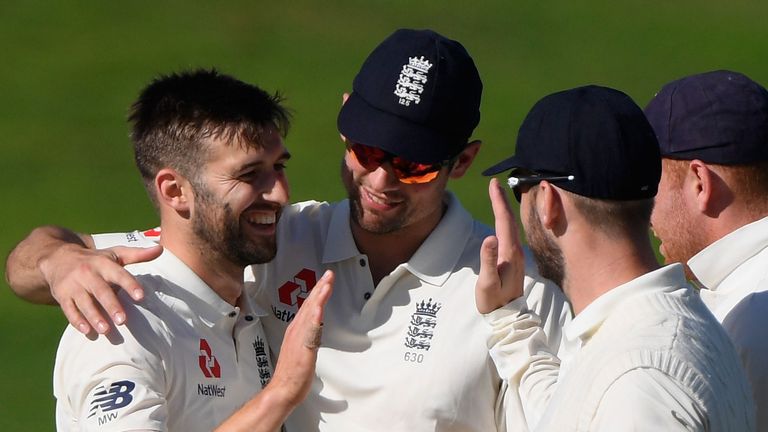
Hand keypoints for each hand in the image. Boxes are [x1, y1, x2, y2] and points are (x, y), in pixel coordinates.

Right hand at [41, 243, 161, 333]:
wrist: (58, 258)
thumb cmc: (95, 259)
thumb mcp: (115, 254)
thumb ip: (137, 255)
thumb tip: (161, 249)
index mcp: (103, 263)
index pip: (119, 274)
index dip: (130, 285)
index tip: (141, 296)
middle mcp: (87, 273)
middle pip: (101, 291)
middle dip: (111, 306)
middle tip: (123, 320)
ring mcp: (73, 285)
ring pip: (84, 302)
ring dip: (94, 317)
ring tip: (106, 330)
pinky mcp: (61, 295)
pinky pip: (69, 309)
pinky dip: (77, 321)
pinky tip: (87, 331)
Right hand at [268, 269, 333, 407]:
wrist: (282, 390)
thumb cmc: (291, 374)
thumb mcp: (301, 351)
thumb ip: (307, 339)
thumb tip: (313, 333)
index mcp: (296, 330)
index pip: (308, 307)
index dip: (317, 293)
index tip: (325, 281)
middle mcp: (296, 330)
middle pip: (309, 304)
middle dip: (320, 288)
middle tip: (329, 275)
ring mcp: (299, 338)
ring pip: (310, 312)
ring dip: (319, 296)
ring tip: (326, 283)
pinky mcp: (303, 347)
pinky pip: (310, 329)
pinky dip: (314, 316)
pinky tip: (320, 306)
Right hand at [476, 178, 525, 313]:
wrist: (507, 317)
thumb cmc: (494, 300)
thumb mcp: (487, 282)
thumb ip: (488, 260)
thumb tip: (489, 237)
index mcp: (509, 253)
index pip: (503, 221)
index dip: (498, 202)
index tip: (493, 184)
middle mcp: (516, 251)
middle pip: (509, 220)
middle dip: (501, 200)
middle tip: (494, 183)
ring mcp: (516, 255)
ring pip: (510, 226)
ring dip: (503, 209)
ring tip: (497, 195)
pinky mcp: (513, 260)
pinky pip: (509, 233)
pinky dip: (504, 220)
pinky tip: (501, 219)